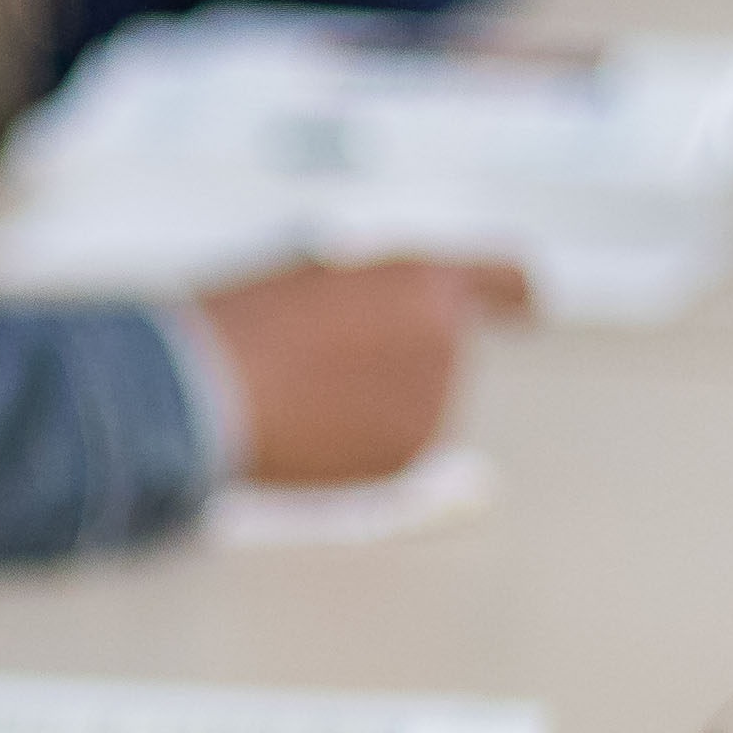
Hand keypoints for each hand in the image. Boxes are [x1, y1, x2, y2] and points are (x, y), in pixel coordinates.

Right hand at [197, 256, 533, 484]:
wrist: (204, 391)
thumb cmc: (244, 324)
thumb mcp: (317, 280)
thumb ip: (376, 297)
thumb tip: (390, 342)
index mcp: (423, 277)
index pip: (502, 280)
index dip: (515, 291)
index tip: (528, 305)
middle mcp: (446, 340)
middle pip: (445, 347)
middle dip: (399, 353)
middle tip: (322, 355)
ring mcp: (432, 403)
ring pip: (418, 398)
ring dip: (375, 396)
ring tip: (304, 390)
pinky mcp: (407, 455)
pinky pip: (396, 442)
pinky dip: (360, 438)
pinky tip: (309, 427)